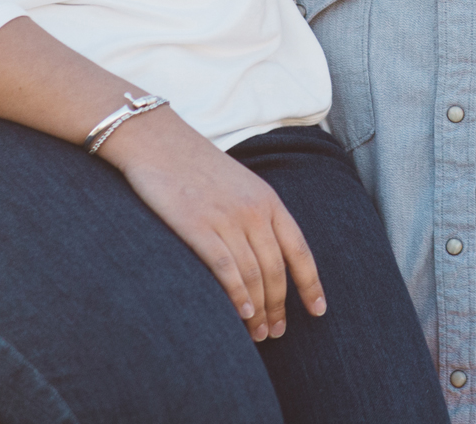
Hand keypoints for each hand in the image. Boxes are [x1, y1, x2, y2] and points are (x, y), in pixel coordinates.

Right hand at [99, 108, 326, 342]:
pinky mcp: (197, 226)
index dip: (310, 283)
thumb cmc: (196, 167)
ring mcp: (227, 218)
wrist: (158, 141)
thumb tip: (266, 254)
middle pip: (277, 269)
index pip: (299, 249)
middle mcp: (254, 210)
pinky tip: (241, 314)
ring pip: (253, 273)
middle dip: (280, 306)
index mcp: (268, 200)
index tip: (318, 310)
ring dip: (259, 309)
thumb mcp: (239, 186)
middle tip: (276, 333)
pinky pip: (225, 267)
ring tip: (259, 334)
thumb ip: (255, 215)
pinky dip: (236, 293)